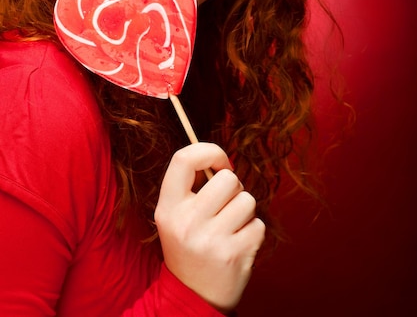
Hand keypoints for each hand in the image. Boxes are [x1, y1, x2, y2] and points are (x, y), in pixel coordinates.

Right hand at [154, 142, 264, 312]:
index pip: (184, 158)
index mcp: (168, 207)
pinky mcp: (234, 255)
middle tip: (225, 206)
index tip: (220, 163)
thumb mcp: (175, 216)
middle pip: (228, 178)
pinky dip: (253, 232)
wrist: (192, 297)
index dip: (209, 151)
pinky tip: (238, 244)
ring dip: (244, 211)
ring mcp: (210, 240)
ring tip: (230, 227)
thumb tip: (218, 157)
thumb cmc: (189, 246)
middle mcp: (186, 222)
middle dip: (234, 188)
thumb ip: (190, 186)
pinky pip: (258, 224)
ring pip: (247, 200)